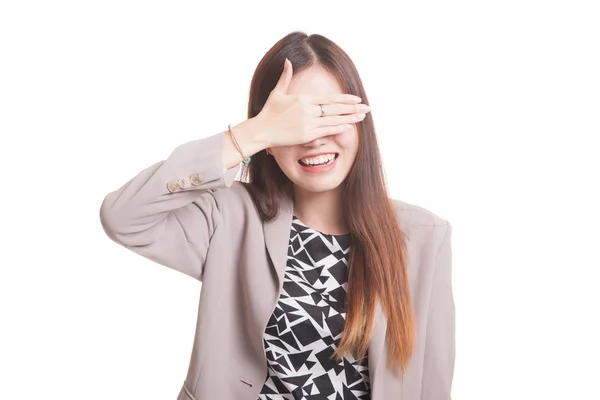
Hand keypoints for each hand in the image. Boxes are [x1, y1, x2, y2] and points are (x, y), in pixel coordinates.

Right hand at [253, 58, 370, 147]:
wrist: (261, 130)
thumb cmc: (269, 112)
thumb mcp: (277, 92)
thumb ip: (285, 77)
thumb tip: (287, 60)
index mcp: (303, 98)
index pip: (329, 98)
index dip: (345, 99)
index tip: (357, 99)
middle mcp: (307, 110)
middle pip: (335, 108)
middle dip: (353, 108)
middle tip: (367, 107)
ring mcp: (308, 123)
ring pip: (334, 120)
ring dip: (350, 118)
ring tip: (362, 117)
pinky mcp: (306, 136)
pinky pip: (326, 131)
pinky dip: (338, 128)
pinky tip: (348, 126)